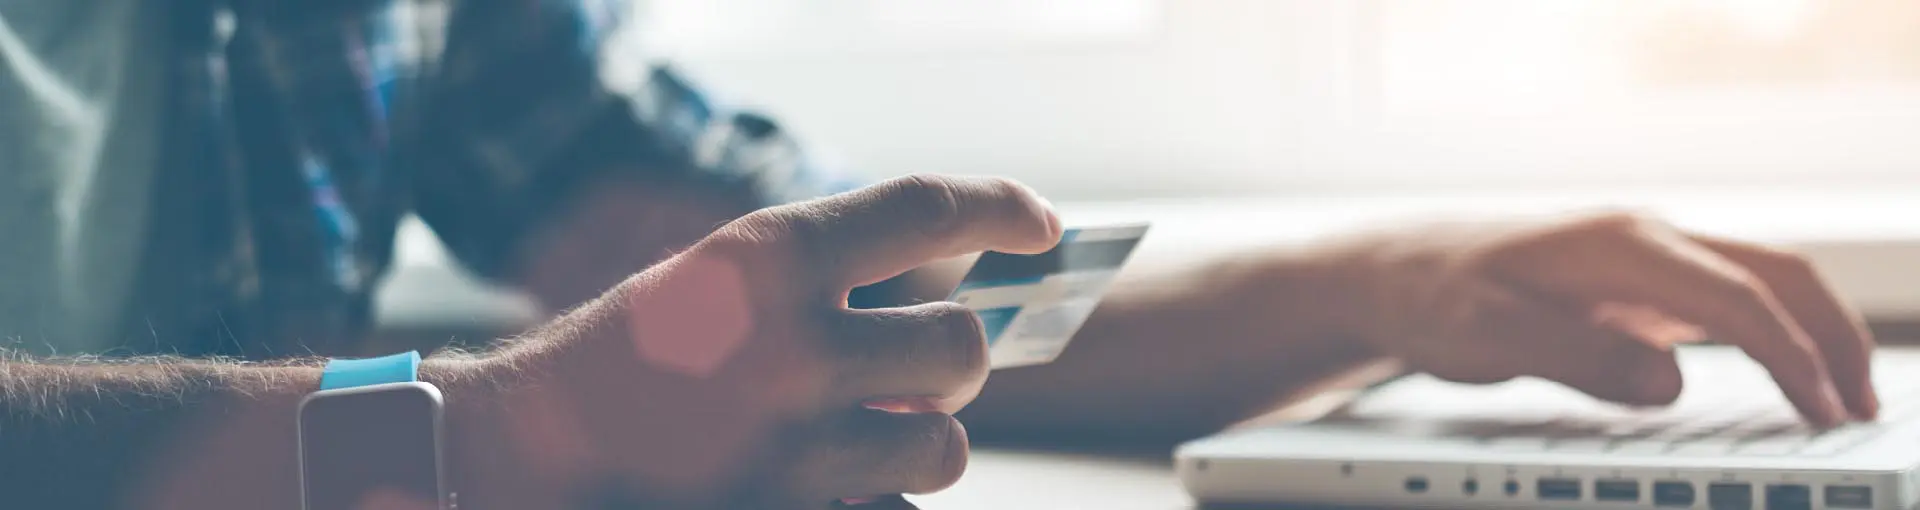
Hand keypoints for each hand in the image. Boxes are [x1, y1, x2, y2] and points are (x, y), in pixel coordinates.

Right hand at [453, 175, 1060, 508]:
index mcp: (771, 255)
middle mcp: (794, 340)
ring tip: (867, 432)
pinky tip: (831, 475)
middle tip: (911, 368)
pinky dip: (878, 493)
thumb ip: (827, 285)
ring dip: (921, 439)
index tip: (1037, 227)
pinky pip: (895, 504)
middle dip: (948, 361)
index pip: (927, 210)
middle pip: (958, 344)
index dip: (999, 209)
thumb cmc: (633, 358)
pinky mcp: (792, 506)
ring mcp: (796, 435)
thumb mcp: (723, 280)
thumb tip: (948, 318)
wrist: (534, 445)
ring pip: (945, 443)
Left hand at [1334, 211, 1875, 425]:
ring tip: (1837, 399)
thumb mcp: (1486, 336)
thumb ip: (1575, 358)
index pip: (1734, 296)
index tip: (1823, 409)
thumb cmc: (1430, 296)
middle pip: (1772, 272)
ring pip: (1755, 280)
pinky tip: (1778, 377)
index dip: (1789, 355)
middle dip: (1829, 335)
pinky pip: (1721, 300)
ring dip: (1807, 331)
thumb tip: (1666, 383)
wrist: (1388, 271)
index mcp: (1616, 245)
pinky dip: (1768, 334)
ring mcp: (1639, 259)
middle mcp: (1640, 240)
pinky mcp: (1630, 284)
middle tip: (1859, 406)